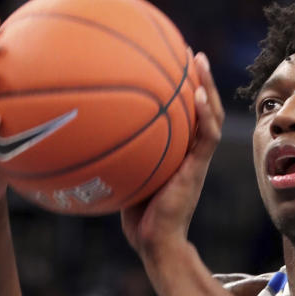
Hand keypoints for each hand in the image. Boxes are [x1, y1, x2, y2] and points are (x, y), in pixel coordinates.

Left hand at [121, 52, 222, 263]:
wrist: (155, 243)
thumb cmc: (136, 216)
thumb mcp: (124, 175)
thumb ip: (117, 152)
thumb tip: (83, 130)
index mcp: (179, 153)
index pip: (187, 115)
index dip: (185, 90)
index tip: (176, 63)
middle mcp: (191, 153)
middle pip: (203, 109)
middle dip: (201, 79)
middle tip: (193, 52)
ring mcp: (197, 161)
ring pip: (211, 117)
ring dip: (208, 87)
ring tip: (200, 61)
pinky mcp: (197, 170)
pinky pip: (207, 137)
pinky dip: (205, 114)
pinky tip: (197, 94)